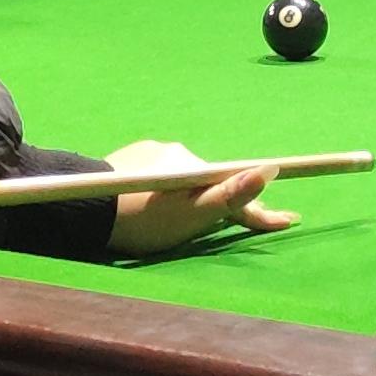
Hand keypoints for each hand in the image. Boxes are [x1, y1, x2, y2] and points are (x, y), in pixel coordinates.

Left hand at [103, 140, 297, 256]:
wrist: (86, 207)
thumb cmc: (140, 221)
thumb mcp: (190, 217)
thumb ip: (229, 197)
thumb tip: (267, 171)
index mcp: (199, 171)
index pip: (239, 193)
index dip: (263, 211)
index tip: (290, 220)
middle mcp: (181, 154)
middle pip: (213, 184)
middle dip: (226, 203)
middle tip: (244, 222)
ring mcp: (157, 152)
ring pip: (188, 179)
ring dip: (192, 195)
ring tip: (179, 219)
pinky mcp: (137, 155)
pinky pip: (164, 173)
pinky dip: (169, 189)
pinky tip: (156, 202)